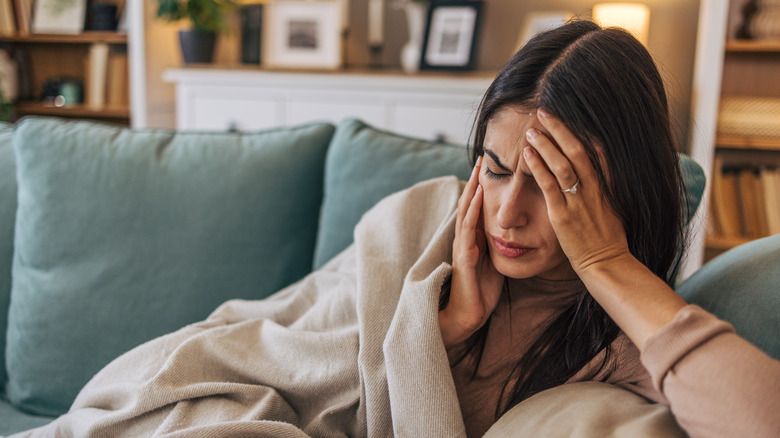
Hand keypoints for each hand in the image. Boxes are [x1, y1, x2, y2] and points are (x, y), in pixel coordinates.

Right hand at [439, 155, 504, 347]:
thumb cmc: (481, 291)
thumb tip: (513, 232)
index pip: (478, 206)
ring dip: (472, 187)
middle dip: (475, 179)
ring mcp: (462, 246)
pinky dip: (473, 210)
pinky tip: (479, 195)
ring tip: (479, 167)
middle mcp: (465, 238)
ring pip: (467, 210)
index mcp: (473, 238)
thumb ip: (498, 245)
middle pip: (470, 202)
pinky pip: (468, 229)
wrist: (468, 316)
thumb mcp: (493, 263)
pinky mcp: (465, 257)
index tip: (492, 165)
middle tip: (482, 155)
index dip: (483, 186)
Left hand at [523, 108, 631, 274]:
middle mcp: (593, 190)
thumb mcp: (612, 209)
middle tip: (544, 113)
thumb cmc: (607, 241)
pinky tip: (528, 154)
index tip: (569, 116)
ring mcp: (578, 202)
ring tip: (532, 130)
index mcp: (606, 187)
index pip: (597, 151)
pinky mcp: (563, 216)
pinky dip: (538, 167)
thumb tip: (599, 176)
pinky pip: (549, 186)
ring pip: (562, 165)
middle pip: (577, 151)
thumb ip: (603, 190)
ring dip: (546, 144)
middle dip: (560, 130)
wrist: (608, 265)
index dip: (582, 132)